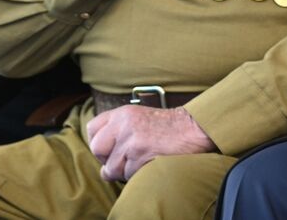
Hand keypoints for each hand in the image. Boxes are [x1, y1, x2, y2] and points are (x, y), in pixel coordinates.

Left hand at [86, 105, 213, 180]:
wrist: (194, 129)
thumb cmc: (170, 127)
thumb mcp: (140, 119)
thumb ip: (119, 132)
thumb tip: (103, 163)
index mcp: (123, 112)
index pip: (92, 128)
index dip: (98, 142)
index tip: (110, 148)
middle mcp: (123, 123)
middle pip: (97, 149)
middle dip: (108, 160)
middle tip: (125, 159)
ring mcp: (131, 138)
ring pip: (111, 167)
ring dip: (125, 170)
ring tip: (143, 159)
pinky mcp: (140, 153)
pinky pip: (128, 174)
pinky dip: (137, 173)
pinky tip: (150, 162)